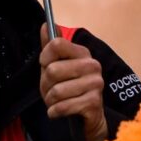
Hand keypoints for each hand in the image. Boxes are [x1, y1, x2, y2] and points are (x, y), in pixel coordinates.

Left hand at [39, 25, 107, 140]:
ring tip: (55, 101)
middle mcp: (92, 65)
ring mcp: (95, 84)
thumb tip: (45, 25)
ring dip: (49, 100)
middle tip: (50, 90)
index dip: (44, 56)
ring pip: (56, 91)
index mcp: (82, 53)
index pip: (56, 44)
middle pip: (52, 70)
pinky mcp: (94, 103)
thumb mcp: (57, 66)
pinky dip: (54, 112)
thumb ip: (51, 47)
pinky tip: (58, 111)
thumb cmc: (70, 88)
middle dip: (44, 85)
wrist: (89, 116)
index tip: (44, 65)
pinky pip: (62, 107)